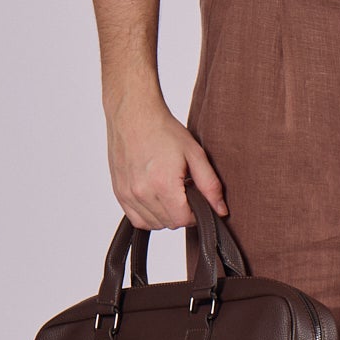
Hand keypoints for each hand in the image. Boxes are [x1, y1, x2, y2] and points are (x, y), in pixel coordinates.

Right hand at [105, 93, 228, 229]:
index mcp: (162, 184)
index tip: (198, 198)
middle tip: (185, 190)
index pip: (183, 220)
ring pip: (153, 224)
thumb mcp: (195, 154)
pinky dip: (149, 215)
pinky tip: (156, 197)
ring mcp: (127, 194)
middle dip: (182, 212)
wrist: (133, 115)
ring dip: (166, 215)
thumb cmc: (163, 130)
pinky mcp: (119, 193)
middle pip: (169, 223)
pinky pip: (136, 219)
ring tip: (170, 191)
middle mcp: (141, 192)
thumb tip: (220, 210)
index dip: (196, 213)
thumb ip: (210, 185)